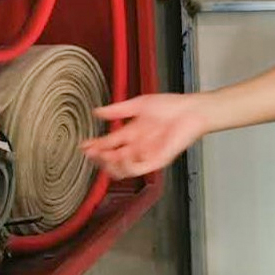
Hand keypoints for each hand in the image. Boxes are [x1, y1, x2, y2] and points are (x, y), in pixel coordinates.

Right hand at [81, 93, 209, 178]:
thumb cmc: (170, 105)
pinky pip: (137, 170)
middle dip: (99, 157)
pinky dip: (126, 166)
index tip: (83, 145)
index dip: (95, 145)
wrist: (192, 111)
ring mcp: (146, 155)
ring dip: (110, 164)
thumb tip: (97, 111)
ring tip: (103, 156)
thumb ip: (118, 110)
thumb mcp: (139, 104)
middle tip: (91, 153)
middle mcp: (137, 146)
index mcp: (132, 132)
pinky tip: (121, 157)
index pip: (108, 143)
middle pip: (112, 158)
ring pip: (122, 168)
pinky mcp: (156, 161)